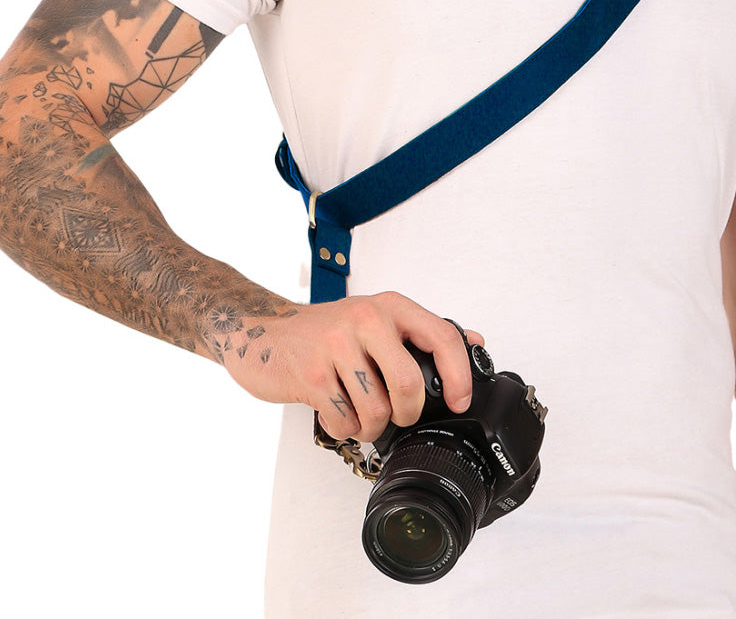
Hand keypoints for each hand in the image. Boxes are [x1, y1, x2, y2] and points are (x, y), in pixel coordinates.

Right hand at [224, 291, 483, 441]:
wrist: (261, 333)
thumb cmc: (323, 331)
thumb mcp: (374, 318)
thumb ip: (419, 331)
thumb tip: (474, 342)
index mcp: (389, 306)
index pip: (441, 337)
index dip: (459, 376)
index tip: (460, 401)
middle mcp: (365, 319)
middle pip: (409, 384)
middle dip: (407, 413)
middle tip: (398, 415)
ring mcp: (335, 345)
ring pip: (377, 410)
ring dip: (371, 427)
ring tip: (360, 415)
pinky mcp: (311, 375)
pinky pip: (345, 421)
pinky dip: (345, 429)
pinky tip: (337, 413)